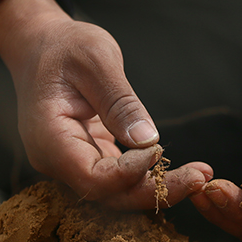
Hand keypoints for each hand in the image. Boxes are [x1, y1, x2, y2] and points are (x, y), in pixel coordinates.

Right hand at [0, 0, 211, 208]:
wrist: (41, 47)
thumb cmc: (64, 47)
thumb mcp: (95, 61)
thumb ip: (119, 102)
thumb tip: (147, 141)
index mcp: (49, 138)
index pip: (91, 177)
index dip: (128, 173)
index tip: (157, 149)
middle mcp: (56, 161)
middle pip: (108, 194)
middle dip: (155, 192)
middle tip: (200, 179)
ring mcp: (72, 163)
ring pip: (117, 192)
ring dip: (158, 188)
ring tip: (198, 176)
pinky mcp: (89, 159)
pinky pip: (120, 179)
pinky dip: (149, 177)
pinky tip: (182, 171)